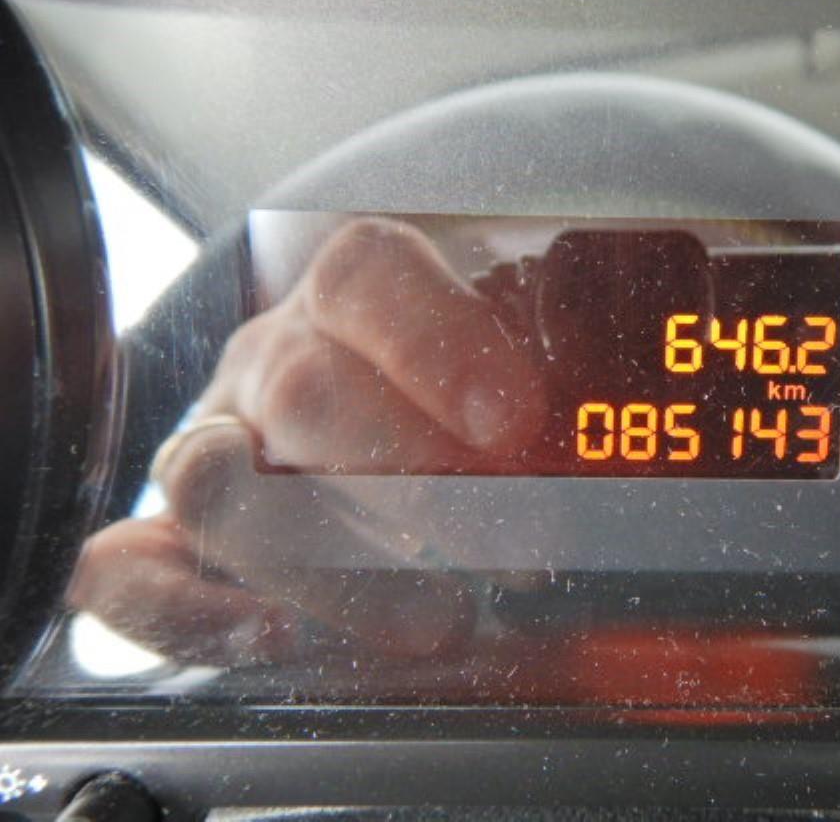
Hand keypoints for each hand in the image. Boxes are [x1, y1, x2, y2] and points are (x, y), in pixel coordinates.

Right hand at [69, 218, 545, 664]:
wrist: (351, 426)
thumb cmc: (457, 409)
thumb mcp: (515, 377)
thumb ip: (560, 390)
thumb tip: (640, 442)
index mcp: (355, 299)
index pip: (369, 272)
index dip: (437, 340)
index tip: (514, 420)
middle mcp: (275, 362)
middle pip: (310, 390)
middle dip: (423, 484)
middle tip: (522, 547)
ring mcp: (214, 446)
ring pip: (219, 485)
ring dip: (333, 562)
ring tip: (440, 614)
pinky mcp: (167, 540)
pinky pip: (129, 573)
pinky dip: (193, 615)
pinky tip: (280, 638)